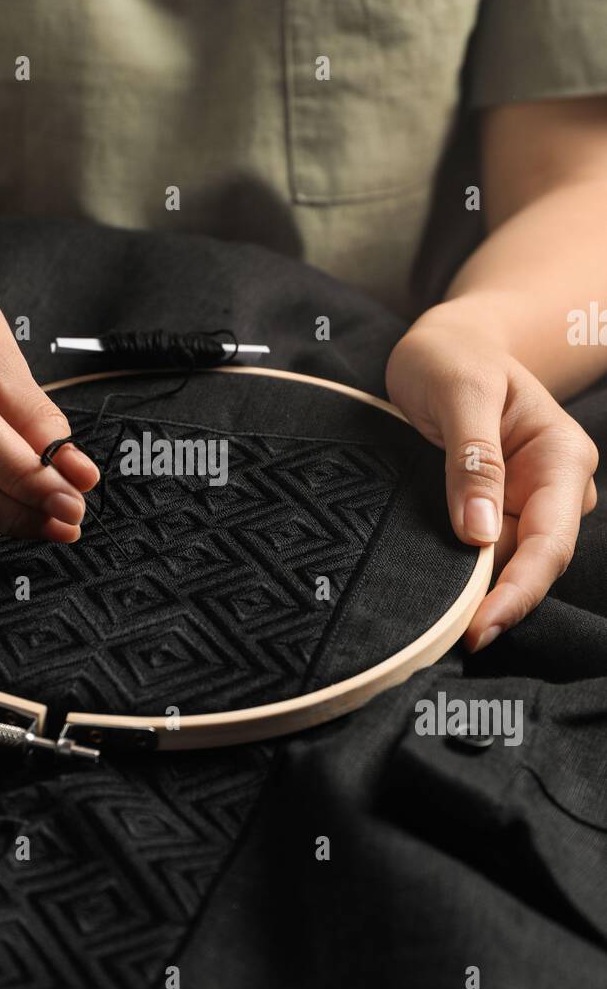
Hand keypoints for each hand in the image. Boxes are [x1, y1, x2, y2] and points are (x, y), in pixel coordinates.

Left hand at [385, 306, 597, 649]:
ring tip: (427, 628)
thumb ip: (471, 458)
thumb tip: (480, 534)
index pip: (549, 542)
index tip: (478, 628)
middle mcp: (553, 488)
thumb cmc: (454, 355)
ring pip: (503, 566)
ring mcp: (524, 503)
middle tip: (441, 644)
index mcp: (561, 458)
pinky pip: (479, 553)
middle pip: (529, 565)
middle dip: (492, 604)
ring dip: (469, 593)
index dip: (518, 591)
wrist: (447, 344)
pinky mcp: (493, 511)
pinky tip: (429, 596)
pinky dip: (456, 575)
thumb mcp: (459, 391)